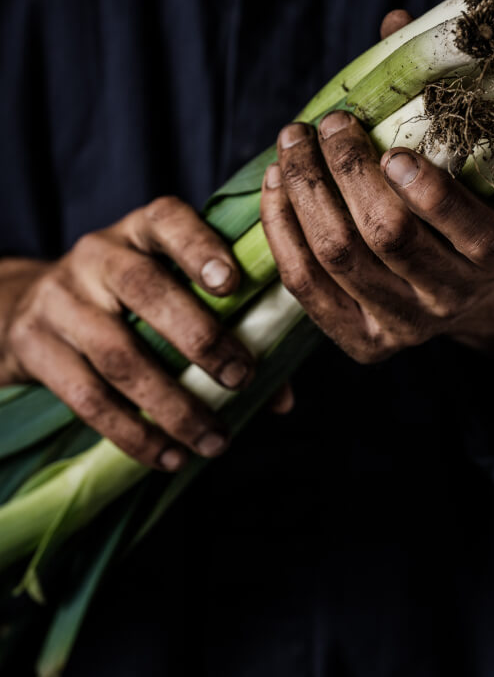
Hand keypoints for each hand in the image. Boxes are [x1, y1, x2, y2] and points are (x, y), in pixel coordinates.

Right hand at [0, 197, 255, 469]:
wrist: (29, 310)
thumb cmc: (129, 307)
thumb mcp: (170, 297)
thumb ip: (231, 333)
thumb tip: (282, 398)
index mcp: (139, 232)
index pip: (166, 220)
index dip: (200, 247)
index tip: (233, 283)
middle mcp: (96, 256)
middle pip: (145, 289)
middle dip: (200, 337)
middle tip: (240, 378)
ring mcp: (60, 301)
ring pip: (118, 353)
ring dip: (174, 404)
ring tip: (214, 440)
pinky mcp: (34, 348)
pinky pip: (88, 397)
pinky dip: (135, 434)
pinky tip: (170, 456)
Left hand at [259, 13, 493, 366]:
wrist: (476, 295)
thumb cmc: (474, 213)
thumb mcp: (482, 164)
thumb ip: (445, 102)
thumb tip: (394, 21)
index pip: (465, 229)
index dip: (425, 190)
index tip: (391, 149)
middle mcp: (451, 298)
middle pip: (387, 238)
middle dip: (346, 173)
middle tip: (326, 126)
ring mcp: (403, 327)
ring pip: (339, 259)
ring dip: (305, 193)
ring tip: (291, 146)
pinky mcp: (361, 343)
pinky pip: (306, 288)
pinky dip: (282, 232)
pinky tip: (274, 188)